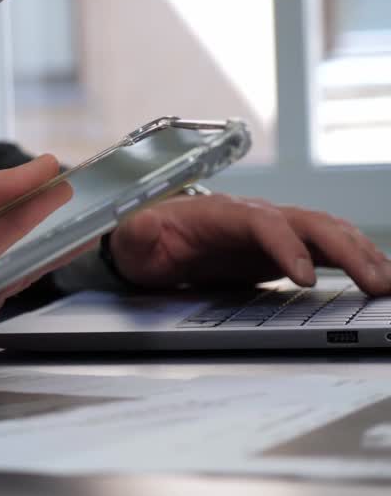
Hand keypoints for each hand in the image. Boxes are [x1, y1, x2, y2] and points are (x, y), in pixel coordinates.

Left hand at [111, 194, 390, 294]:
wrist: (149, 239)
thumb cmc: (142, 237)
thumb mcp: (130, 236)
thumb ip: (138, 232)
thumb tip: (144, 227)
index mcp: (220, 212)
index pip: (263, 222)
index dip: (286, 246)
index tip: (304, 276)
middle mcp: (254, 215)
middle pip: (308, 223)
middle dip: (344, 250)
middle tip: (374, 283)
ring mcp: (273, 230)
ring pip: (326, 232)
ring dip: (361, 254)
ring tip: (387, 283)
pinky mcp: (283, 248)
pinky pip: (327, 248)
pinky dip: (356, 258)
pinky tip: (380, 277)